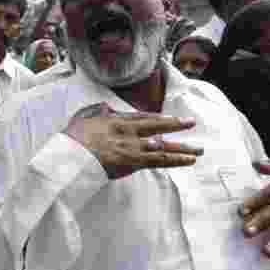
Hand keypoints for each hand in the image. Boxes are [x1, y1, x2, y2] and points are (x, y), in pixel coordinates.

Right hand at [62, 103, 201, 178]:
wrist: (71, 157)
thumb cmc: (73, 139)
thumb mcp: (83, 118)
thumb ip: (97, 111)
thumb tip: (106, 106)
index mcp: (116, 120)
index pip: (141, 117)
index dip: (157, 118)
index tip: (168, 119)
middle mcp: (129, 131)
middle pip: (156, 127)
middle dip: (175, 125)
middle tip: (191, 123)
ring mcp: (133, 147)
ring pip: (163, 147)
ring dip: (182, 148)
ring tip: (198, 150)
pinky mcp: (134, 162)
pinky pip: (160, 161)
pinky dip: (175, 160)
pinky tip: (188, 160)